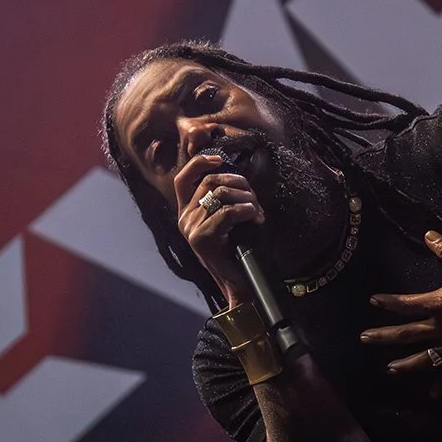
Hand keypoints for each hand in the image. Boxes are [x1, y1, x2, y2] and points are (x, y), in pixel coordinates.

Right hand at [174, 151, 264, 305]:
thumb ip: (221, 200)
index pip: (184, 178)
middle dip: (238, 183)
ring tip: (257, 210)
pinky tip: (256, 217)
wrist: (238, 282)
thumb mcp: (225, 221)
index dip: (199, 163)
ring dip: (246, 198)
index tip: (218, 159)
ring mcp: (191, 228)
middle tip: (254, 197)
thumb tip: (234, 176)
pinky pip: (227, 212)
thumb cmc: (236, 249)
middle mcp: (184, 218)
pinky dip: (246, 210)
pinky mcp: (202, 238)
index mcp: (186, 212)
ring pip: (221, 195)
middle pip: (210, 182)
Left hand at [359, 230, 441, 396]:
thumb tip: (427, 235)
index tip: (373, 301)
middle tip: (365, 338)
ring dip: (407, 363)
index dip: (389, 302)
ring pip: (428, 356)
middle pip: (409, 333)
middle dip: (385, 336)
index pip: (407, 304)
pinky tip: (432, 394)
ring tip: (390, 369)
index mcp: (441, 303)